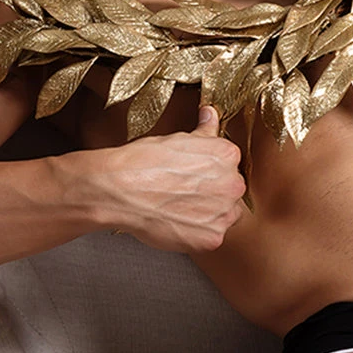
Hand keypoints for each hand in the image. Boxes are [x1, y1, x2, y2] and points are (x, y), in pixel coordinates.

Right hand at [78, 105, 246, 253]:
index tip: (195, 176)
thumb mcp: (178, 138)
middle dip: (213, 193)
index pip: (231, 166)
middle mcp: (232, 184)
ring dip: (209, 214)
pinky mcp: (211, 238)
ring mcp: (223, 213)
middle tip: (185, 193)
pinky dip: (196, 234)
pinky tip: (177, 222)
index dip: (211, 173)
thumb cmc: (144, 162)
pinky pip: (212, 237)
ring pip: (225, 215)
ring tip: (180, 208)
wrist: (120, 189)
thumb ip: (204, 129)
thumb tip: (210, 114)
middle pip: (231, 191)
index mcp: (228, 155)